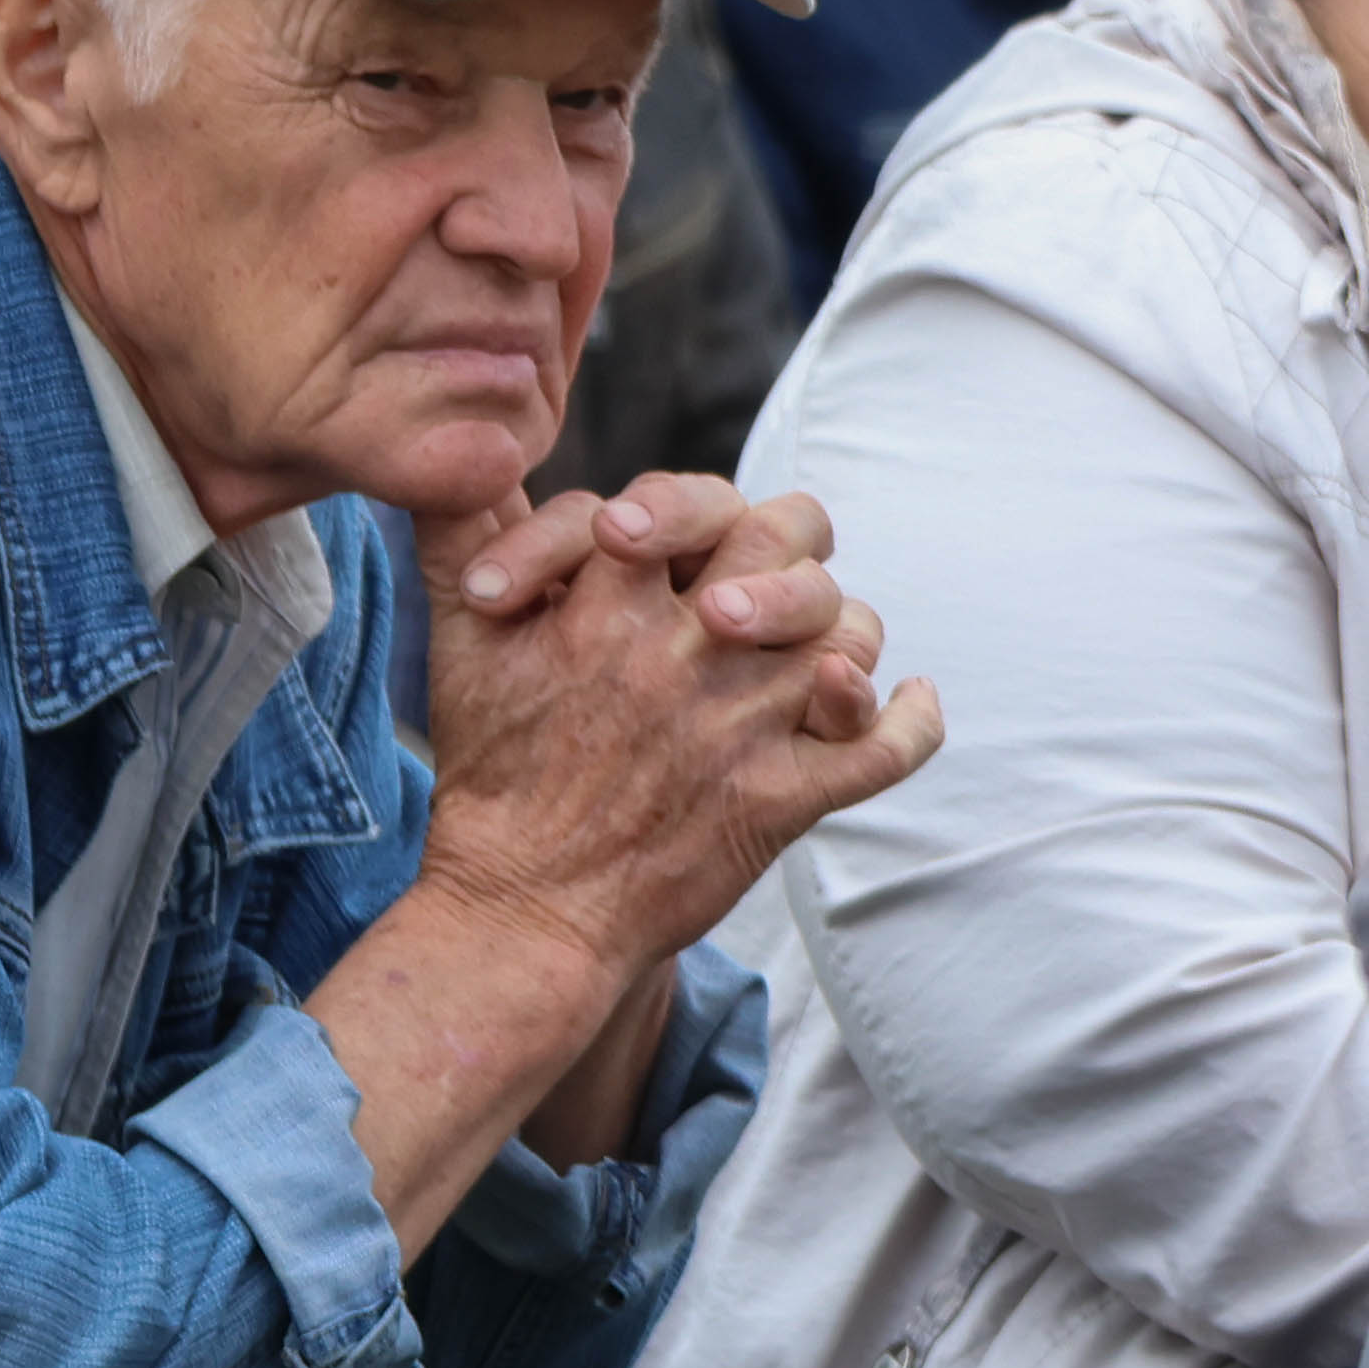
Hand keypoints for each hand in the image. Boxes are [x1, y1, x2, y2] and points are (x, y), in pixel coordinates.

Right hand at [298, 512, 941, 1254]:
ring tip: (817, 649)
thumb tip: (466, 455)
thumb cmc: (491, 771)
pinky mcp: (780, 802)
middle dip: (785, 543)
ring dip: (841, 631)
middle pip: (790, 539)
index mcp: (608, 606)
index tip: (650, 545)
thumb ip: (461, 533)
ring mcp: (742, 728)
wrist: (524, 912)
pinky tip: (907, 699)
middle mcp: (687, 656)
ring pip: (848, 629)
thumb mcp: (458, 640)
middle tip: (761, 576)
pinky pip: (883, 750)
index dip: (681, 508)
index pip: (687, 502)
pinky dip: (909, 721)